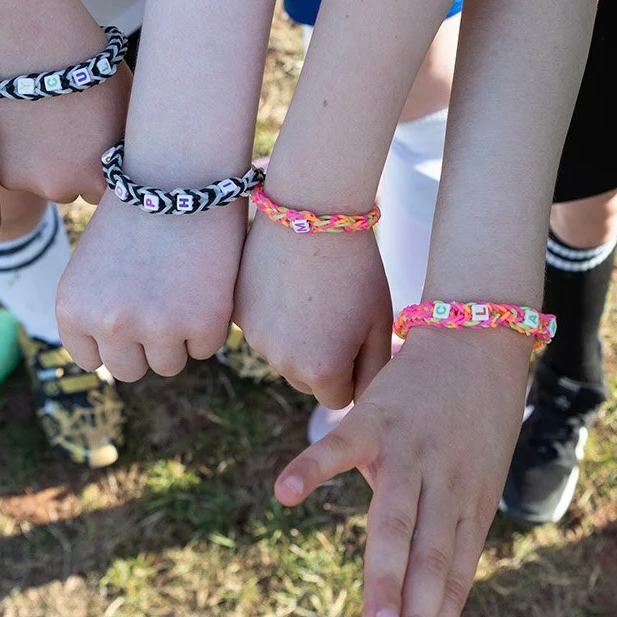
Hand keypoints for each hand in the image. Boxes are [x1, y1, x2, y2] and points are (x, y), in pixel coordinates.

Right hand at [0, 66, 129, 204]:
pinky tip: (12, 116)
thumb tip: (121, 157)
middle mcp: (62, 187)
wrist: (26, 41)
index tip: (91, 141)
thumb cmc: (85, 63)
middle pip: (67, 187)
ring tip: (33, 115)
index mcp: (101, 175)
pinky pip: (8, 165)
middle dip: (65, 165)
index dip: (98, 166)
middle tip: (59, 124)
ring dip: (35, 158)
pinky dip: (10, 147)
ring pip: (34, 177)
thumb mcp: (122, 106)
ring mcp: (24, 179)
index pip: (104, 190)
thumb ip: (118, 142)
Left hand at [57, 193, 244, 379]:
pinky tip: (206, 281)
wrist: (179, 170)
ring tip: (183, 288)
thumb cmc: (137, 210)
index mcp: (73, 308)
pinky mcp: (202, 322)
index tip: (130, 310)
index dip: (113, 338)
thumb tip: (117, 356)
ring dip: (179, 337)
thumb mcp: (93, 264)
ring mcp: (157, 326)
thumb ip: (96, 310)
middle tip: (162, 303)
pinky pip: (206, 347)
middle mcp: (109, 323)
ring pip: (169, 364)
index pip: (91, 359)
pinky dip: (211, 323)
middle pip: (129, 369)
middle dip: (145, 345)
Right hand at [233, 218, 393, 408]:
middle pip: (307, 382)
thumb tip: (363, 401)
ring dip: (296, 339)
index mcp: (322, 371)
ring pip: (282, 357)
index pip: (339, 397)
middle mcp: (283, 364)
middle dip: (322, 360)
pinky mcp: (238, 316)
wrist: (310, 214)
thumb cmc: (356, 268)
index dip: (352, 369)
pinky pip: (261, 330)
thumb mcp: (378, 322)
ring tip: (312, 294)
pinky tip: (287, 285)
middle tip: (335, 312)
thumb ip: (374, 370)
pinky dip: (273, 317)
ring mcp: (255, 340)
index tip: (357, 334)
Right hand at [273, 327, 531, 616]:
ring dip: (386, 577)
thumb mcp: (473, 481)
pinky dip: (311, 468)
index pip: (451, 578)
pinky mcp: (378, 417)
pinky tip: (283, 495)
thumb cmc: (474, 421)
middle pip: (430, 560)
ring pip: (397, 521)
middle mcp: (446, 485)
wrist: (478, 335)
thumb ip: (444, 534)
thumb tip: (417, 602)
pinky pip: (339, 445)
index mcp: (468, 506)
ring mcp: (411, 451)